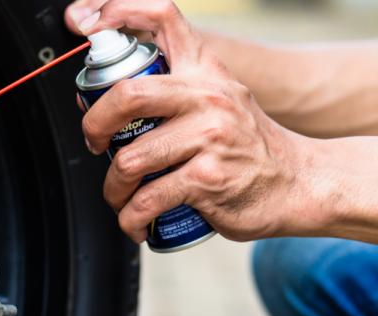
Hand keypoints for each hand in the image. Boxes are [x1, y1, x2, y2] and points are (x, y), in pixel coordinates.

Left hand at [68, 0, 329, 242]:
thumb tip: (106, 99)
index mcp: (204, 70)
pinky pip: (148, 200)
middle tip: (95, 143)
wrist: (298, 183)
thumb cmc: (248, 144)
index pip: (163, 17)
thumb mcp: (219, 98)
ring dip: (113, 188)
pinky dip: (130, 218)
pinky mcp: (208, 179)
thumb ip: (173, 90)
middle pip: (127, 94)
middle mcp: (207, 96)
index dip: (120, 12)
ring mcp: (209, 137)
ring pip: (130, 160)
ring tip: (120, 196)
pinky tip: (135, 221)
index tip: (90, 26)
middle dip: (94, 125)